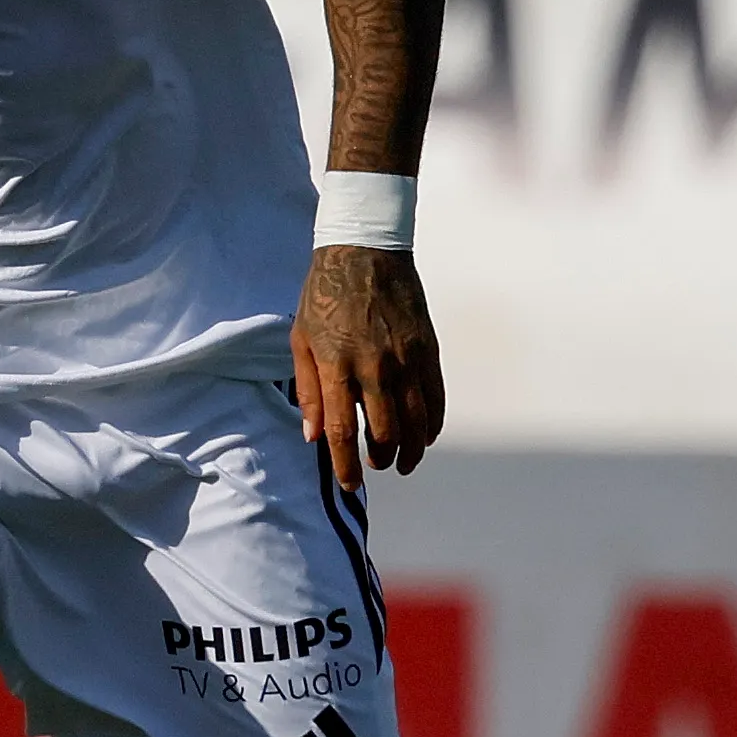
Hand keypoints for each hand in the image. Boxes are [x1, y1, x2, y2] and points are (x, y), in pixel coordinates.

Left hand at [294, 244, 445, 490]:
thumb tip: (313, 436)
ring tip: (402, 463)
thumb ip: (310, 391)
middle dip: (380, 458)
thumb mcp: (301, 341)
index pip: (342, 430)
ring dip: (410, 450)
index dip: (346, 464)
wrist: (364, 252)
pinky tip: (425, 437)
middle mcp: (374, 366)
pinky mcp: (427, 349)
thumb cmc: (324, 296)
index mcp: (337, 365)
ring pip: (415, 421)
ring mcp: (405, 358)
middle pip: (384, 432)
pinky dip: (433, 423)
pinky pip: (436, 397)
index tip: (349, 484)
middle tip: (375, 466)